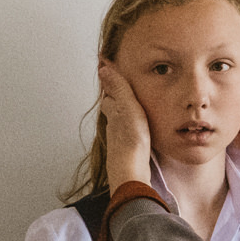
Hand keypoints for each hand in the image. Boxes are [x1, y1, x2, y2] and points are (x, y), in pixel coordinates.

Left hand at [96, 60, 153, 188]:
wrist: (131, 172)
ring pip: (119, 120)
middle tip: (118, 85)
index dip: (110, 81)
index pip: (109, 93)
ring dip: (122, 111)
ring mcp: (119, 138)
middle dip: (114, 96)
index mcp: (114, 112)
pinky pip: (127, 133)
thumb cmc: (131, 140)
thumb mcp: (127, 108)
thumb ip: (118, 89)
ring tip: (129, 105)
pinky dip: (130, 126)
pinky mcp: (128, 150)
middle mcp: (114, 125)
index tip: (107, 68)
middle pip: (112, 107)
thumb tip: (103, 68)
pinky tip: (136, 130)